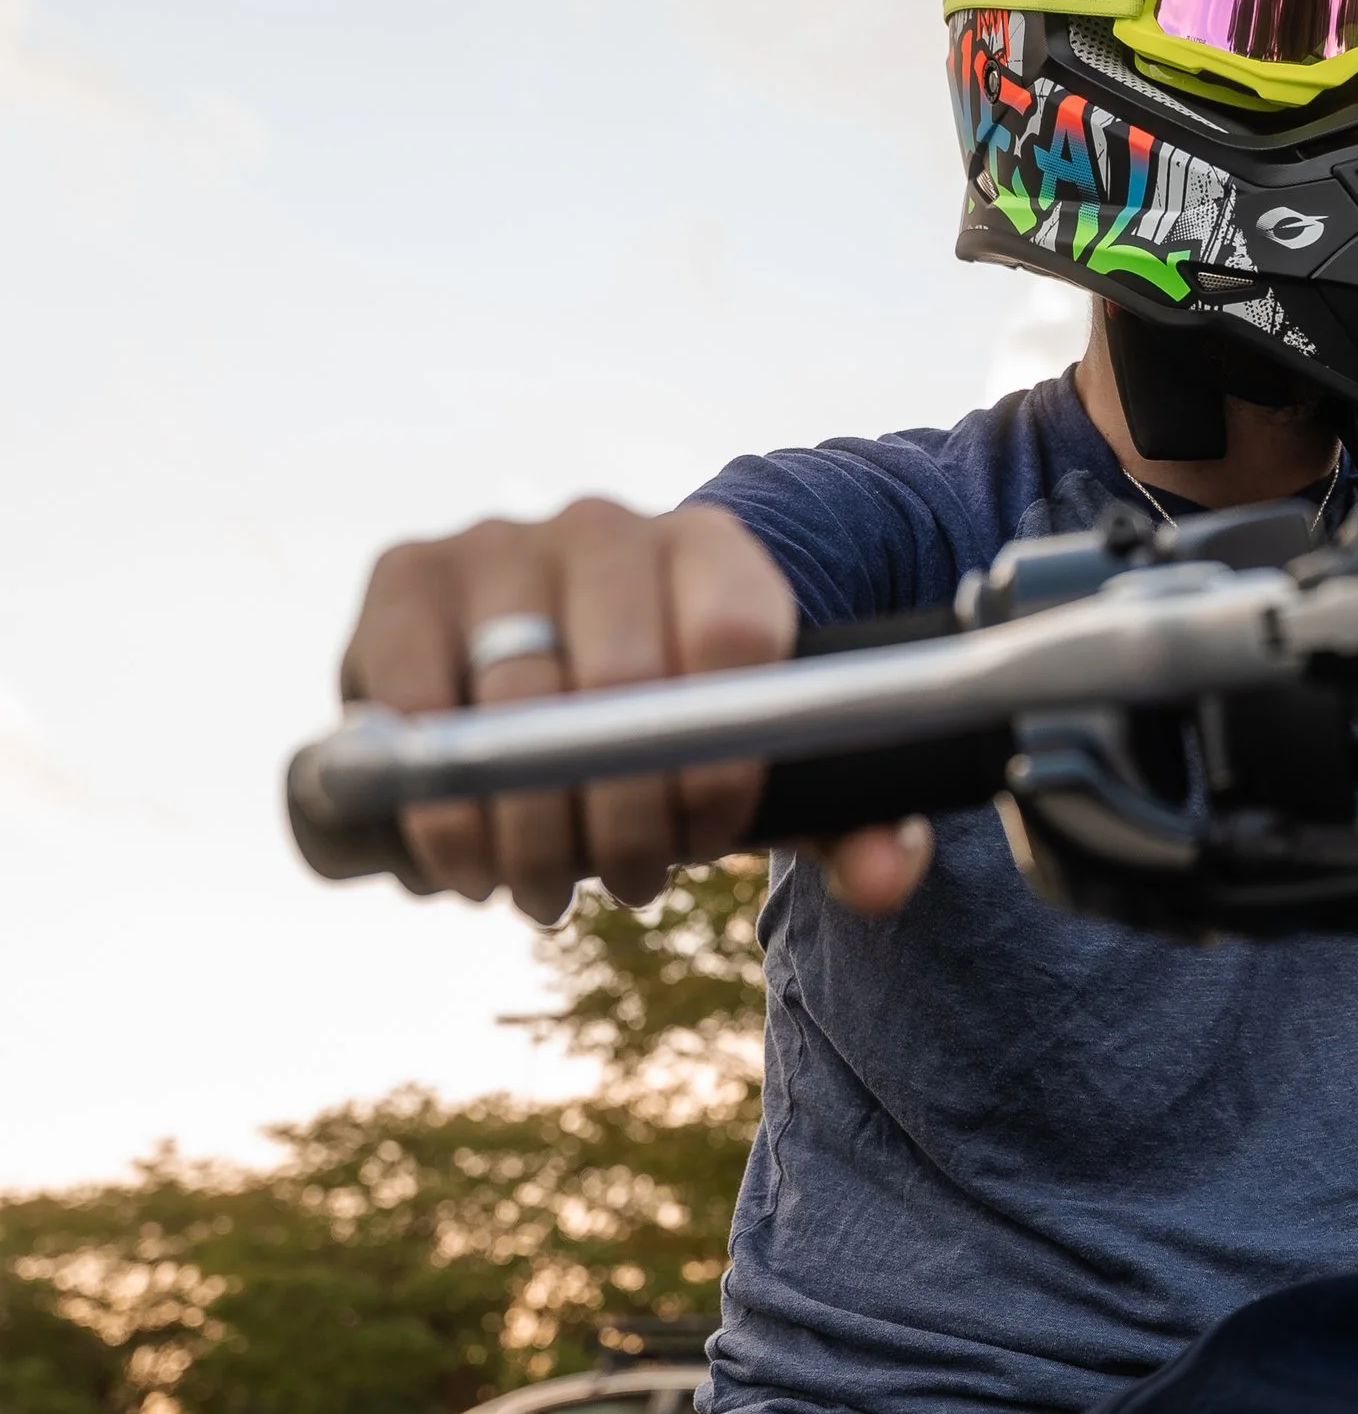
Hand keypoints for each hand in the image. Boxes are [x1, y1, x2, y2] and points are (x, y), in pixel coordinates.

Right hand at [342, 500, 931, 922]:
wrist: (557, 648)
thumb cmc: (677, 719)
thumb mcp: (766, 764)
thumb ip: (848, 819)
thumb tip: (893, 876)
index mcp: (714, 549)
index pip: (732, 640)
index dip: (719, 761)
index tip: (704, 834)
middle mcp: (606, 524)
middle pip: (617, 685)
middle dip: (622, 818)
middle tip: (625, 883)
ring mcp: (500, 542)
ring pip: (512, 707)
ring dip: (528, 830)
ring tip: (545, 889)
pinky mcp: (408, 573)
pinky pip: (411, 702)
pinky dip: (437, 804)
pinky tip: (466, 857)